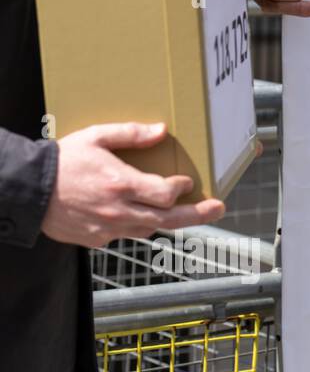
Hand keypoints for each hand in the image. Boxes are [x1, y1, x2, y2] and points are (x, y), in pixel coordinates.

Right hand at [40, 123, 224, 248]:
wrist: (28, 190)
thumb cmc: (61, 162)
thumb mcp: (94, 137)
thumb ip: (130, 134)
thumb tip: (161, 130)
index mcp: (121, 185)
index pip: (166, 193)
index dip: (181, 188)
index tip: (187, 181)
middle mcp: (120, 211)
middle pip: (170, 219)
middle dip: (199, 214)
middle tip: (219, 208)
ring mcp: (110, 229)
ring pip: (150, 228)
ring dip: (167, 220)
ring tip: (180, 210)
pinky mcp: (99, 240)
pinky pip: (126, 234)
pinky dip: (136, 224)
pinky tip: (135, 213)